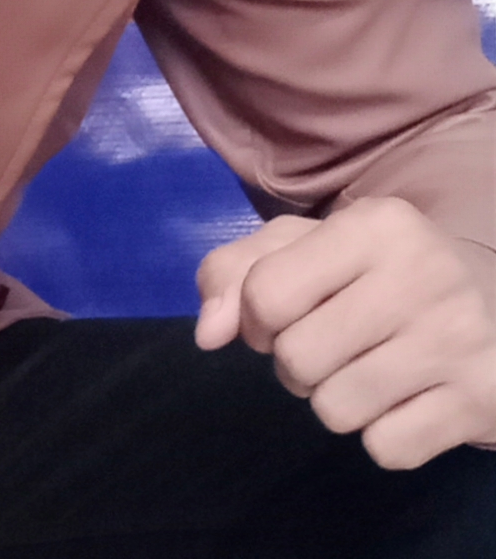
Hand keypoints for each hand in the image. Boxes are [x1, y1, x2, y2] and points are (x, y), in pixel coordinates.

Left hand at [194, 197, 495, 468]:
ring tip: (368, 368)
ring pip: (335, 411)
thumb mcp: (311, 247)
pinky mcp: (481, 402)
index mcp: (375, 225)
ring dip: (336, 400)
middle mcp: (422, 276)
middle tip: (334, 342)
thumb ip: (239, 272)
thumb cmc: (382, 269)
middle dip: (297, 363)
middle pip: (296, 360)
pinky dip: (383, 433)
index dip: (256, 318)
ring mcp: (458, 342)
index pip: (266, 293)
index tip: (283, 314)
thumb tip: (207, 333)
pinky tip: (408, 397)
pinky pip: (385, 449)